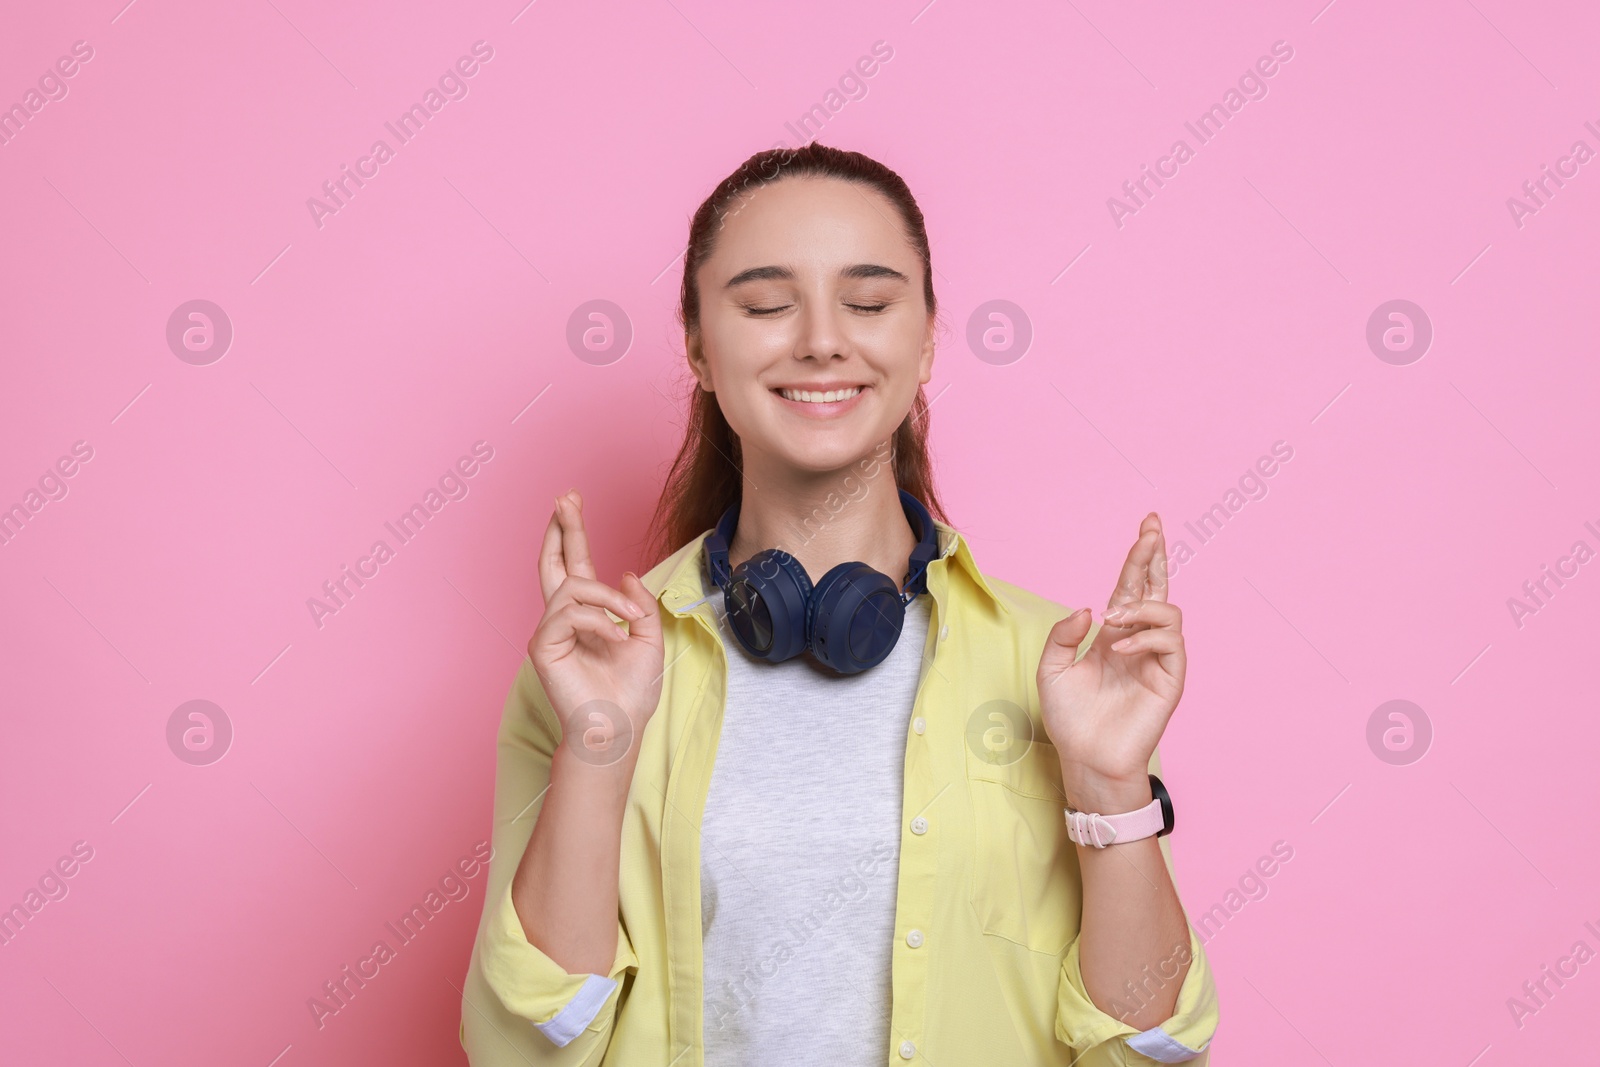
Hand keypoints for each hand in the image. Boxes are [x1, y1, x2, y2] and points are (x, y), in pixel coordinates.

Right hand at [529, 489, 664, 767]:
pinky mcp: (543, 647)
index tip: (570, 501)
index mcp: (587, 615)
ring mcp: (550, 632)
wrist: (621, 726)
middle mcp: (563, 619)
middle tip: (565, 497)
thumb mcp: (650, 639)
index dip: (571, 532)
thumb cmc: (633, 691)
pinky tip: (614, 637)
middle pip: (554, 562)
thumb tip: (626, 573)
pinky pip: (571, 614)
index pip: (574, 565)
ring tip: (632, 619)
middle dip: (561, 527)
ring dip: (610, 597)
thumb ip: (640, 604)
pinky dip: (599, 621)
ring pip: (573, 586)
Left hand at [1037, 512, 1185, 807]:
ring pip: (1168, 611)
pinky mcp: (1170, 679)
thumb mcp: (1051, 669)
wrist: (1085, 758)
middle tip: (1151, 528)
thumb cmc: (1070, 718)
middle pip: (1157, 587)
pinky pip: (1170, 643)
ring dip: (1140, 607)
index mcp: (1114, 634)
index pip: (1131, 587)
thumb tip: (1090, 607)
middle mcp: (1140, 641)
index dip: (1140, 557)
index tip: (1146, 525)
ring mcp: (1158, 659)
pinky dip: (1145, 637)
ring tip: (1113, 621)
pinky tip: (1121, 647)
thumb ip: (1064, 634)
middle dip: (1155, 555)